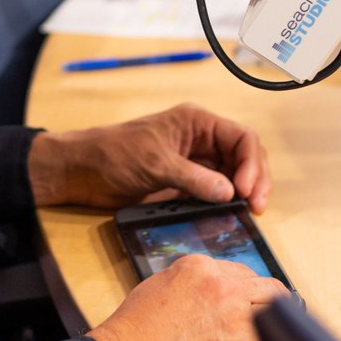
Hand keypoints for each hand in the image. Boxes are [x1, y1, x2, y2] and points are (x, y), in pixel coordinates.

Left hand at [28, 102, 270, 214]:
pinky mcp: (185, 185)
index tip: (247, 190)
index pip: (241, 138)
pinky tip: (229, 217)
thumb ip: (194, 178)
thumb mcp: (156, 162)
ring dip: (243, 194)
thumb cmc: (114, 153)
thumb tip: (229, 193)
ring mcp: (194, 164)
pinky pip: (215, 194)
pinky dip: (225, 205)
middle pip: (244, 158)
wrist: (83, 171)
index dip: (251, 163)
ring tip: (248, 214)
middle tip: (256, 207)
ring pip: (233, 177)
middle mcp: (200, 141)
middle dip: (255, 180)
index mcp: (196, 123)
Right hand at [88, 255, 286, 340]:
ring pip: (279, 322)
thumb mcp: (156, 288)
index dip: (247, 293)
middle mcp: (222, 286)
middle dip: (271, 309)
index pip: (243, 273)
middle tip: (269, 326)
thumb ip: (188, 285)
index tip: (248, 307)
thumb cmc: (130, 334)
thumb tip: (206, 294)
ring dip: (276, 337)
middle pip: (269, 291)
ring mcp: (234, 319)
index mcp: (200, 268)